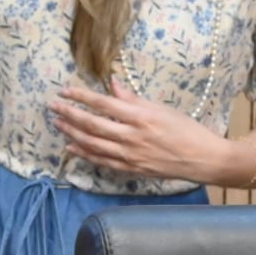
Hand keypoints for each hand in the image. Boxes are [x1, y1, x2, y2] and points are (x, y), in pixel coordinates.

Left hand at [50, 81, 228, 180]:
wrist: (203, 159)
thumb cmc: (186, 130)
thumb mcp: (162, 108)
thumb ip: (134, 99)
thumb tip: (113, 85)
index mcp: (141, 117)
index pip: (103, 104)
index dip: (81, 96)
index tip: (65, 90)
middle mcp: (132, 137)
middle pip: (92, 124)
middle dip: (69, 114)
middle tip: (53, 106)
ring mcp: (130, 156)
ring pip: (93, 144)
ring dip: (72, 133)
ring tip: (58, 124)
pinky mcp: (131, 169)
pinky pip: (102, 161)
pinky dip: (85, 154)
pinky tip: (72, 148)